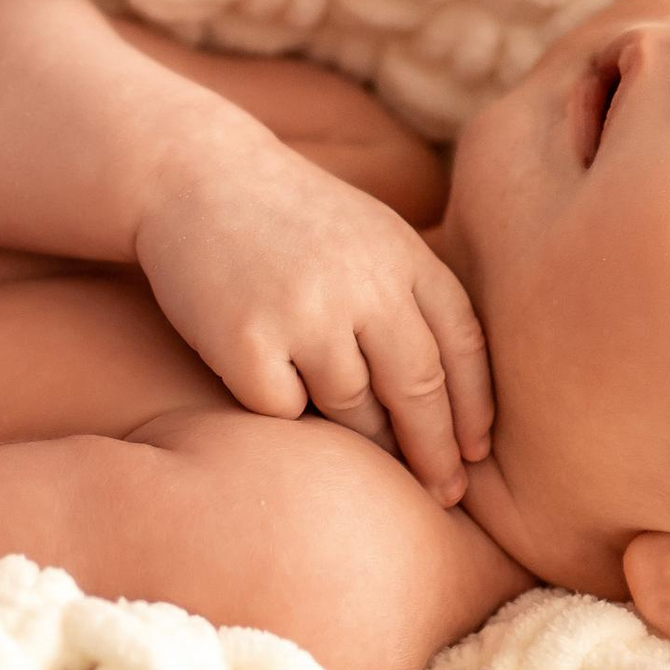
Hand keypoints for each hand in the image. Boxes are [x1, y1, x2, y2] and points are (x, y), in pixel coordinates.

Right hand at [133, 136, 492, 506]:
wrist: (194, 176)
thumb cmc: (290, 222)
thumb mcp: (369, 236)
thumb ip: (413, 299)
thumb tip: (459, 408)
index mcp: (402, 254)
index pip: (462, 346)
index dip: (474, 408)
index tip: (476, 454)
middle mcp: (364, 282)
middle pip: (420, 389)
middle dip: (436, 452)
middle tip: (445, 494)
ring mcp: (305, 312)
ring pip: (357, 412)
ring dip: (365, 439)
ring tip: (363, 445)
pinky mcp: (249, 341)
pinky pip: (286, 412)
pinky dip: (285, 410)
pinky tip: (271, 382)